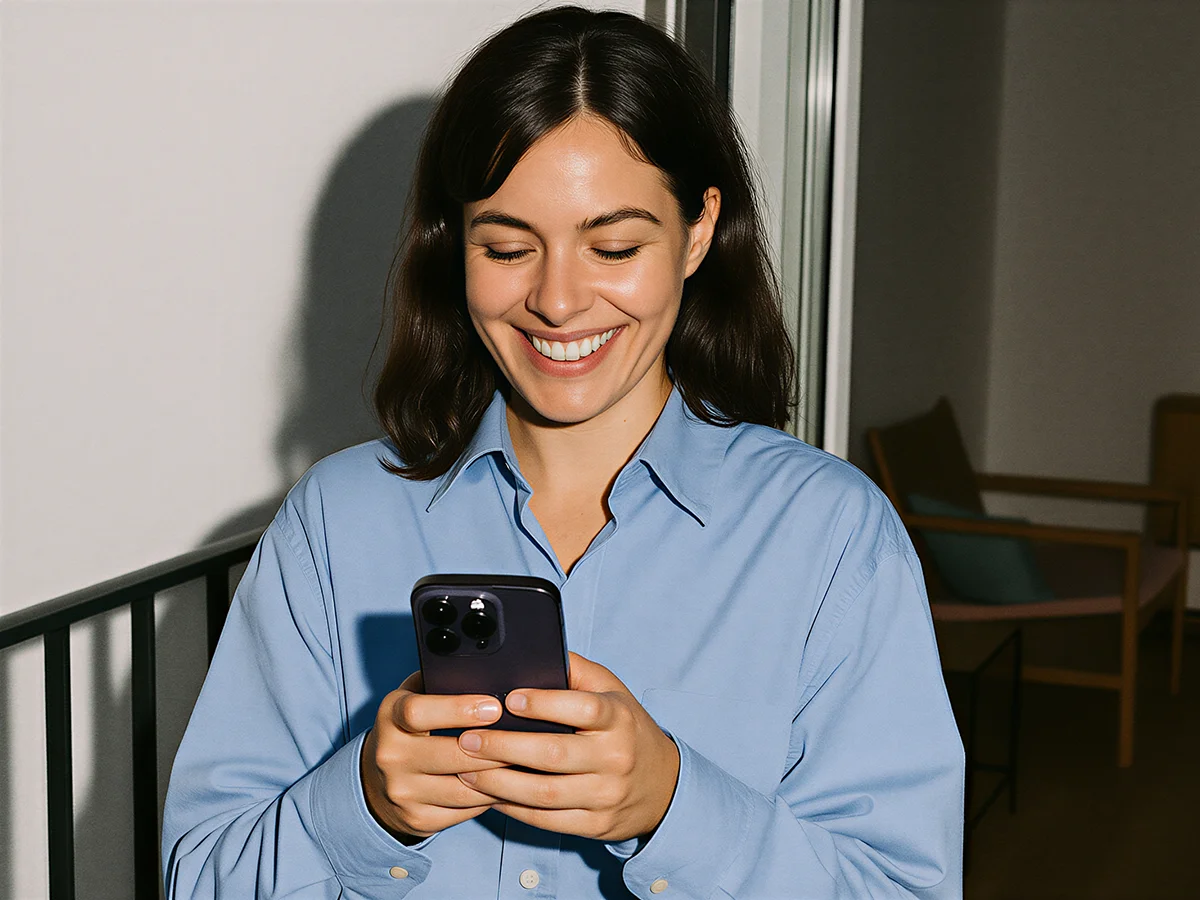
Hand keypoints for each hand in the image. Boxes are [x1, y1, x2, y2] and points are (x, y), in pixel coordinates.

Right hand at [361, 672, 508, 841]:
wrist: (378, 783)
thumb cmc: (410, 729)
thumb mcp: (414, 697)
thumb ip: (441, 683)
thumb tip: (488, 672)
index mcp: (391, 718)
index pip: (418, 712)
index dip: (458, 709)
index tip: (494, 706)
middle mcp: (391, 756)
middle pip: (450, 755)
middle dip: (493, 747)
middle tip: (525, 739)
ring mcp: (403, 791)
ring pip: (463, 788)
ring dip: (499, 777)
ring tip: (524, 763)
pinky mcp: (418, 818)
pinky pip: (464, 811)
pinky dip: (490, 799)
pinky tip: (508, 785)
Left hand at [454, 653, 679, 842]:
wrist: (663, 785)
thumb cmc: (625, 728)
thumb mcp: (612, 691)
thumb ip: (576, 671)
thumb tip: (531, 652)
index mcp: (618, 718)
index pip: (583, 708)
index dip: (545, 704)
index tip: (510, 699)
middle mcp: (615, 757)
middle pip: (554, 755)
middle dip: (504, 747)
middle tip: (468, 739)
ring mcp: (606, 795)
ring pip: (545, 793)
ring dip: (499, 782)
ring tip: (467, 769)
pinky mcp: (596, 825)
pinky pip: (548, 820)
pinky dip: (513, 808)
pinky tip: (489, 794)